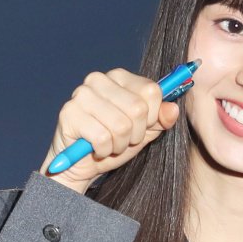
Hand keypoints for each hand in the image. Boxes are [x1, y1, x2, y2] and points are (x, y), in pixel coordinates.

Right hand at [41, 69, 180, 191]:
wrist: (80, 164)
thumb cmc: (112, 143)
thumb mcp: (144, 131)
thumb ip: (161, 119)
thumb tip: (173, 109)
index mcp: (119, 77)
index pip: (151, 90)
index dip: (152, 116)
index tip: (140, 127)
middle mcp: (98, 79)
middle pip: (138, 108)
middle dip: (135, 133)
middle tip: (123, 139)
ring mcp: (81, 95)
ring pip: (121, 125)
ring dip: (119, 144)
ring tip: (110, 145)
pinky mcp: (69, 113)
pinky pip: (102, 137)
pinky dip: (104, 150)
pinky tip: (96, 149)